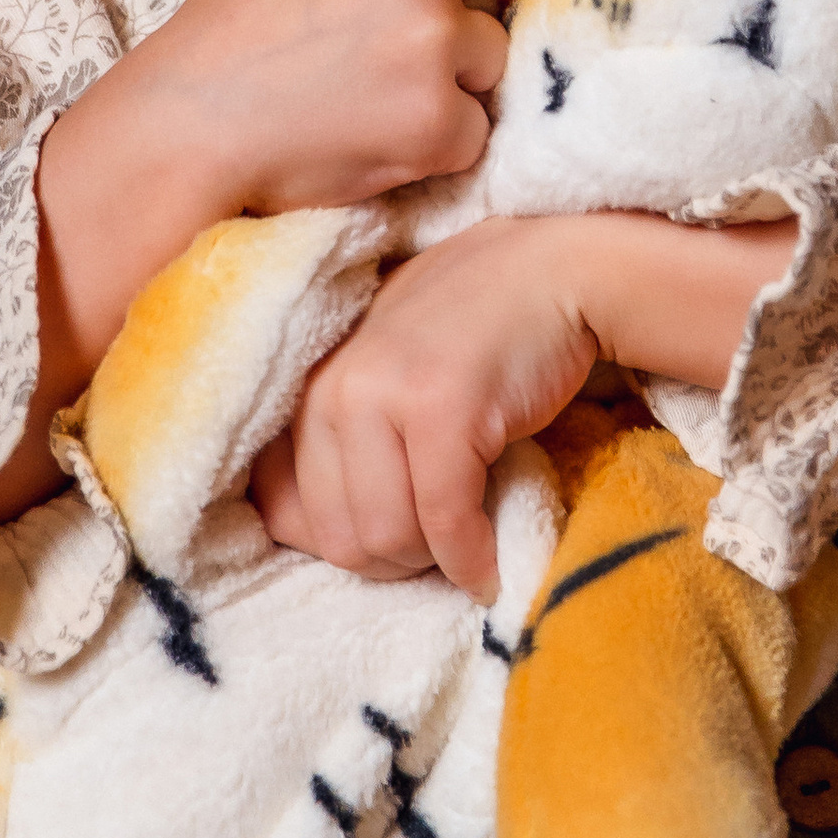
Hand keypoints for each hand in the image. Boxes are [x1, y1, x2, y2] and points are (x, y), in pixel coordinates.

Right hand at [122, 0, 548, 220]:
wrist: (186, 128)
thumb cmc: (218, 37)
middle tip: (464, 17)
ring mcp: (435, 43)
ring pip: (494, 52)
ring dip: (457, 76)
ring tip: (384, 97)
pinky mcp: (442, 122)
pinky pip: (475, 128)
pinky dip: (438, 141)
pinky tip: (379, 139)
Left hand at [248, 211, 798, 598]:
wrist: (555, 272)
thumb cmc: (476, 330)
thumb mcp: (387, 373)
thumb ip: (346, 434)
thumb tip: (313, 530)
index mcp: (310, 384)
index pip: (282, 509)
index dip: (347, 543)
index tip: (400, 540)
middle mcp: (333, 389)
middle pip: (339, 537)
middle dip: (396, 562)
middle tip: (443, 547)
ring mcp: (385, 396)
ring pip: (386, 539)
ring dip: (434, 564)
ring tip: (468, 543)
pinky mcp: (443, 411)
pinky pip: (444, 523)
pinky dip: (471, 561)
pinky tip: (490, 565)